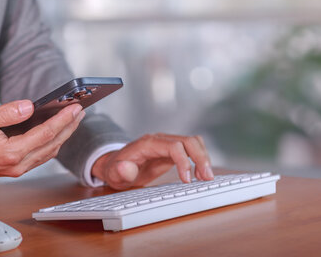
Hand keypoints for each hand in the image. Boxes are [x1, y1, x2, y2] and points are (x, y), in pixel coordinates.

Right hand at [0, 100, 84, 177]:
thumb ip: (7, 113)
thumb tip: (30, 106)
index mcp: (11, 152)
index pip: (46, 133)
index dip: (63, 119)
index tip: (75, 108)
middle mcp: (18, 164)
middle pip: (53, 144)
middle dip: (69, 127)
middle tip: (81, 112)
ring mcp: (17, 169)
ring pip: (49, 152)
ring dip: (63, 136)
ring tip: (72, 120)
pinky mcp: (15, 168)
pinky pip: (40, 156)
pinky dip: (51, 143)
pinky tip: (56, 132)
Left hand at [91, 133, 213, 189]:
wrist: (115, 165)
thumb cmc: (116, 170)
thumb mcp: (113, 174)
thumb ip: (119, 171)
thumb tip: (125, 168)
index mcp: (148, 144)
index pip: (173, 146)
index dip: (184, 162)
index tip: (187, 180)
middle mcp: (160, 140)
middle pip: (188, 141)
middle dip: (201, 158)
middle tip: (206, 178)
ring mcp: (167, 143)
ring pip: (194, 142)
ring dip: (204, 158)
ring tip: (205, 178)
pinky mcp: (172, 150)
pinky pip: (192, 149)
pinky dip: (200, 159)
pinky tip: (200, 174)